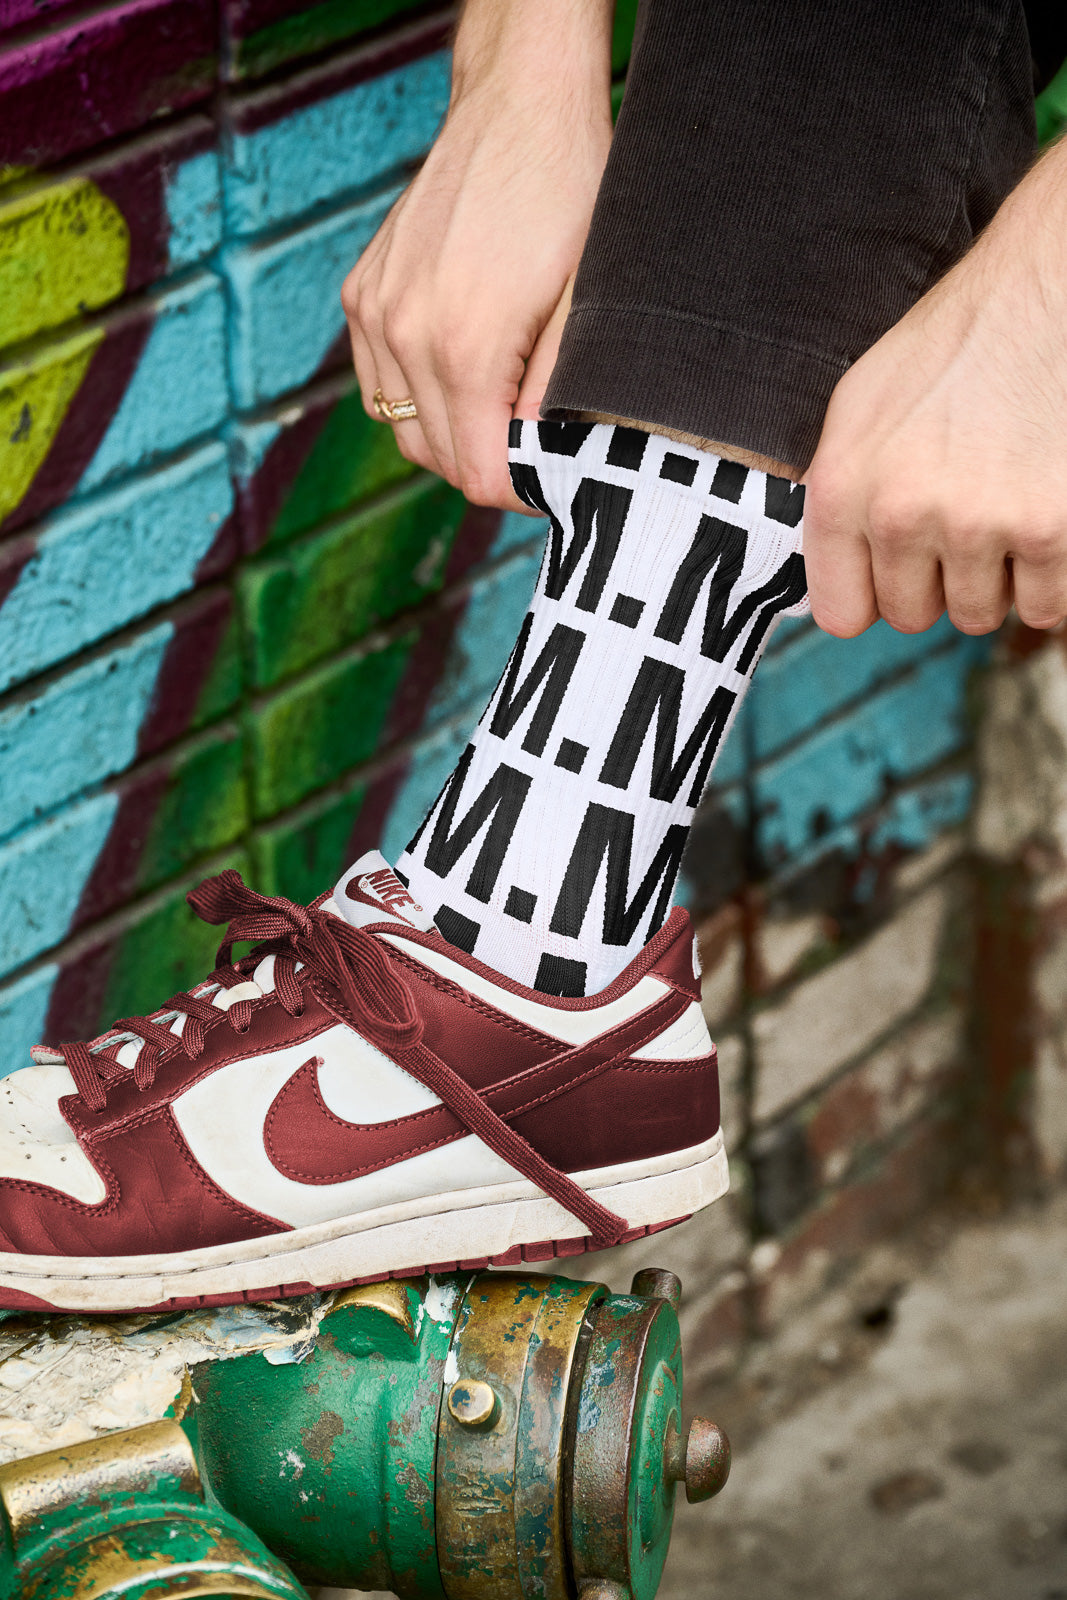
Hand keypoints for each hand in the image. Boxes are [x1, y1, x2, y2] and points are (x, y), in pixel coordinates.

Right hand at [342, 2, 612, 511]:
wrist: (518, 106)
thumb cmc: (566, 194)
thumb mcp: (583, 303)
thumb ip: (555, 392)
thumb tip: (539, 461)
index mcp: (465, 349)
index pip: (477, 475)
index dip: (515, 491)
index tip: (545, 478)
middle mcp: (405, 335)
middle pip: (437, 459)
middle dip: (485, 465)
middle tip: (530, 444)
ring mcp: (375, 312)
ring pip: (401, 428)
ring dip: (448, 433)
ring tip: (498, 404)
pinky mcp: (361, 292)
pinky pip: (379, 383)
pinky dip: (415, 395)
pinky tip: (457, 367)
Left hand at [804, 140, 1066, 637]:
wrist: (1043, 290)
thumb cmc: (954, 346)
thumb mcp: (860, 407)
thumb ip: (839, 496)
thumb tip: (837, 580)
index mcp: (841, 488)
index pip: (842, 612)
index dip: (875, 596)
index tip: (899, 573)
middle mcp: (898, 513)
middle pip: (914, 614)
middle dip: (940, 580)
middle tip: (966, 516)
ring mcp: (974, 524)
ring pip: (980, 613)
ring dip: (999, 575)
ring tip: (1005, 502)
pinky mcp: (1047, 528)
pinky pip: (1046, 605)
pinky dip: (1051, 575)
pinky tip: (1045, 513)